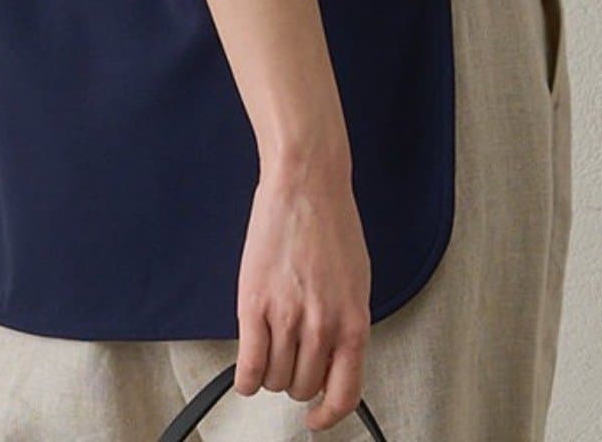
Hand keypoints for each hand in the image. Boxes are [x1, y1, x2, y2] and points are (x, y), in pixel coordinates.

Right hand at [233, 152, 371, 431]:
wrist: (305, 183)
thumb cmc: (331, 223)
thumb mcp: (356, 281)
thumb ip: (345, 323)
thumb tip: (333, 359)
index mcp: (354, 321)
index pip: (345, 394)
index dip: (328, 416)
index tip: (315, 419)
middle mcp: (323, 326)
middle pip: (303, 386)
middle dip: (295, 379)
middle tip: (289, 359)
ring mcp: (287, 318)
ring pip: (276, 379)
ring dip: (271, 373)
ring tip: (269, 350)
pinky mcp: (254, 306)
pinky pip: (248, 368)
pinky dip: (245, 379)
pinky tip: (246, 372)